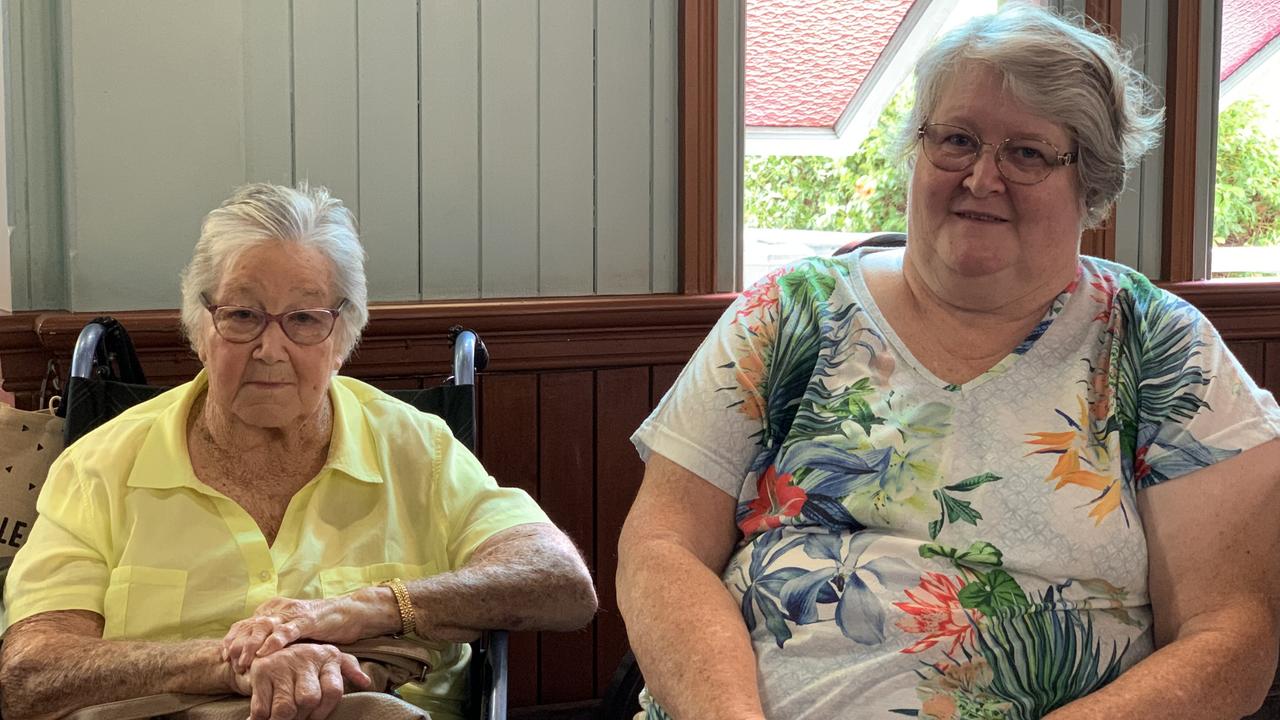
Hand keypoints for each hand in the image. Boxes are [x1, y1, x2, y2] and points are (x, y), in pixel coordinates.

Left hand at [222, 594, 387, 672]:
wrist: (351, 613)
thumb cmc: (321, 625)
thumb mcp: (292, 631)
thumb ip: (275, 638)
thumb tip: (253, 657)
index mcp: (274, 611)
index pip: (246, 624)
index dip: (232, 639)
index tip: (223, 656)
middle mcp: (280, 609)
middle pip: (251, 625)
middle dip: (238, 644)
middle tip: (230, 661)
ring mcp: (294, 613)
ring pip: (265, 627)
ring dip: (252, 645)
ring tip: (243, 660)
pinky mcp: (308, 619)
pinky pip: (288, 630)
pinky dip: (276, 640)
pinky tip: (266, 651)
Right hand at [228, 642, 370, 719]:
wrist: (270, 645)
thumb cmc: (307, 661)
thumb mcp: (330, 659)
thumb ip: (348, 668)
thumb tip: (365, 682)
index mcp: (327, 657)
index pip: (333, 691)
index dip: (324, 711)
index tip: (315, 717)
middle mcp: (306, 657)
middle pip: (309, 699)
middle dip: (303, 715)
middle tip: (299, 717)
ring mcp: (282, 664)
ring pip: (285, 708)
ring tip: (284, 718)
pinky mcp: (260, 672)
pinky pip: (262, 709)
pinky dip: (264, 719)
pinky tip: (268, 716)